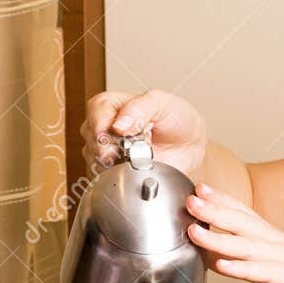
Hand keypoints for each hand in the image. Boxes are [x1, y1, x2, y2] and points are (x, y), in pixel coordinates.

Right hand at [81, 88, 207, 178]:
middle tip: (136, 148)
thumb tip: (118, 124)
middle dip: (113, 146)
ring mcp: (105, 153)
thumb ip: (140, 107)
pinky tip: (136, 171)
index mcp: (112, 105)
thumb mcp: (163, 103)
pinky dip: (121, 177)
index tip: (117, 133)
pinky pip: (105, 178)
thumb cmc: (177, 120)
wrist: (190, 149)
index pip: (96, 110)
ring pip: (96, 160)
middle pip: (93, 138)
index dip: (103, 122)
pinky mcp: (111, 174)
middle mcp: (104, 128)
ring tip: (142, 158)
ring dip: (118, 163)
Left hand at [186, 183, 283, 282]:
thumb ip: (258, 265)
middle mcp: (283, 246)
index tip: (201, 189)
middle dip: (215, 210)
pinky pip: (265, 273)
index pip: (248, 215)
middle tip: (190, 198)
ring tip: (195, 230)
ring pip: (248, 247)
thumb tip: (230, 262)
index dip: (224, 201)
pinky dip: (243, 269)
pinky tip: (223, 267)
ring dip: (219, 238)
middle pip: (244, 223)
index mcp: (280, 242)